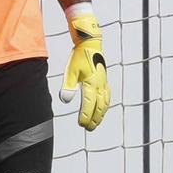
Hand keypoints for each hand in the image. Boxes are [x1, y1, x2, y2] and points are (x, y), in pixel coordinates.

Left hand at [59, 12, 109, 130]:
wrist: (90, 44)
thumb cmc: (79, 57)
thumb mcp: (70, 71)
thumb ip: (68, 86)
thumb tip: (65, 100)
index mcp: (90, 83)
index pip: (88, 104)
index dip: (85, 116)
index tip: (81, 124)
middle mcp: (99, 85)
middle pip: (99, 107)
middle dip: (94, 119)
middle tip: (88, 128)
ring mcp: (103, 82)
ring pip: (105, 103)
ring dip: (101, 114)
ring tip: (95, 123)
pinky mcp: (105, 80)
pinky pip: (107, 96)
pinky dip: (105, 105)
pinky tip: (103, 108)